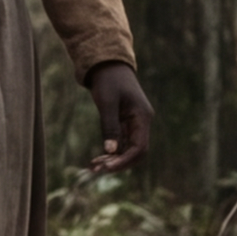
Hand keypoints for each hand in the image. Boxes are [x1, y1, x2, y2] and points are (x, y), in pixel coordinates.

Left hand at [80, 59, 152, 176]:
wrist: (107, 65)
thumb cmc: (108, 81)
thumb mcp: (107, 102)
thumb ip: (110, 126)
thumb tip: (110, 151)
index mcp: (142, 117)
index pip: (139, 147)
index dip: (125, 160)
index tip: (107, 168)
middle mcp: (141, 123)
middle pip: (136, 152)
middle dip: (119, 163)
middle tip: (96, 170)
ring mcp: (134, 124)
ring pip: (128, 149)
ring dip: (113, 160)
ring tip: (93, 167)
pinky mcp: (125, 123)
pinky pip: (121, 143)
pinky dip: (111, 152)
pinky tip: (97, 159)